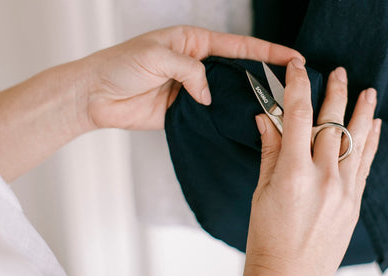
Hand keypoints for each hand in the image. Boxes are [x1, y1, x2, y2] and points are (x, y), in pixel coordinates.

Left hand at [0, 25, 301, 180]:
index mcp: (193, 42)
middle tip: (293, 86)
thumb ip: (190, 72)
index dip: (268, 52)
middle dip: (265, 77)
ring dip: (246, 101)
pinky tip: (241, 124)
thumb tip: (209, 95)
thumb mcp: (156, 57)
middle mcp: (197, 64)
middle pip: (239, 70)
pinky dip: (224, 119)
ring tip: (273, 108)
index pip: (239, 46)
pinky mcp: (185, 111)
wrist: (93, 95)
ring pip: (228, 95)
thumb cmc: (119, 66)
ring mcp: (193, 89)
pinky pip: (211, 115)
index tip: (294, 57)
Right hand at [244, 59, 381, 275]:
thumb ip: (270, 151)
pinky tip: (375, 125)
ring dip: (362, 112)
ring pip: (357, 140)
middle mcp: (323, 178)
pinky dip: (371, 142)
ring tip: (368, 90)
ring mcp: (343, 191)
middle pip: (332, 123)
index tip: (298, 68)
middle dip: (336, 93)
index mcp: (293, 173)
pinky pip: (366, 163)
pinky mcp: (354, 202)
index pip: (296, 116)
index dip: (297, 87)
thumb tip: (266, 119)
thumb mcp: (262, 191)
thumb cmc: (268, 237)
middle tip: (340, 72)